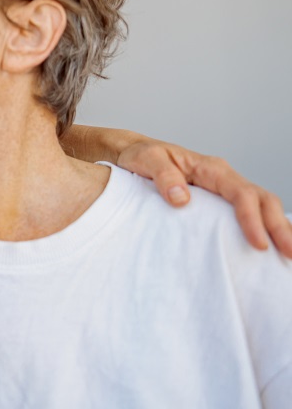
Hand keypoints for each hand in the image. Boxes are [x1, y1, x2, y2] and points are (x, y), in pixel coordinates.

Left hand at [118, 138, 291, 257]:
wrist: (133, 153)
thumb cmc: (141, 155)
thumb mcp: (146, 160)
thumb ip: (163, 176)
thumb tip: (181, 199)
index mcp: (210, 168)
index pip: (241, 193)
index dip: (251, 218)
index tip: (258, 243)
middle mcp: (223, 177)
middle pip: (263, 200)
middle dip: (279, 226)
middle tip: (290, 255)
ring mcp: (223, 190)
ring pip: (262, 206)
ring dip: (277, 228)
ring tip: (288, 256)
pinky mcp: (218, 202)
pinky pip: (248, 213)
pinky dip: (263, 227)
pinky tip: (269, 247)